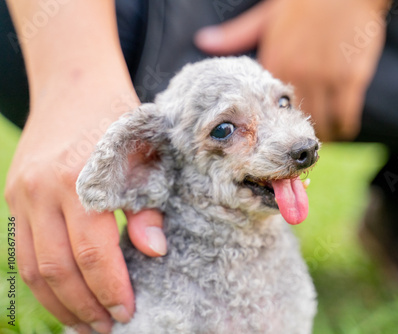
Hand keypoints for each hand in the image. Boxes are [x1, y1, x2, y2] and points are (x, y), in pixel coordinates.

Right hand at [5, 1, 165, 332]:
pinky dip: (42, 281)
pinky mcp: (14, 196)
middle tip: (108, 327)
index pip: (93, 252)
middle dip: (85, 305)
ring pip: (33, 267)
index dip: (111, 289)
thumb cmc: (121, 123)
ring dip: (59, 302)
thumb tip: (153, 252)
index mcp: (82, 179)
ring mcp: (22, 194)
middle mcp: (43, 190)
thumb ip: (148, 207)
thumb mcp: (147, 157)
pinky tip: (63, 296)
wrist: (76, 88)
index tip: (128, 313)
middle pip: (58, 268)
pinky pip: (23, 250)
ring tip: (85, 324)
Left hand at [196, 0, 390, 140]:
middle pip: (295, 122)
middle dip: (296, 141)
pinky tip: (343, 130)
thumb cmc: (302, 2)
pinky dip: (344, 127)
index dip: (272, 128)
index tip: (275, 139)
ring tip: (321, 143)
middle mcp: (297, 74)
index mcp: (275, 64)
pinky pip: (346, 114)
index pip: (268, 109)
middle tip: (298, 151)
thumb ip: (235, 35)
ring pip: (321, 122)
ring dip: (322, 136)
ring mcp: (325, 77)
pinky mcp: (350, 78)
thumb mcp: (265, 17)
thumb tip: (203, 41)